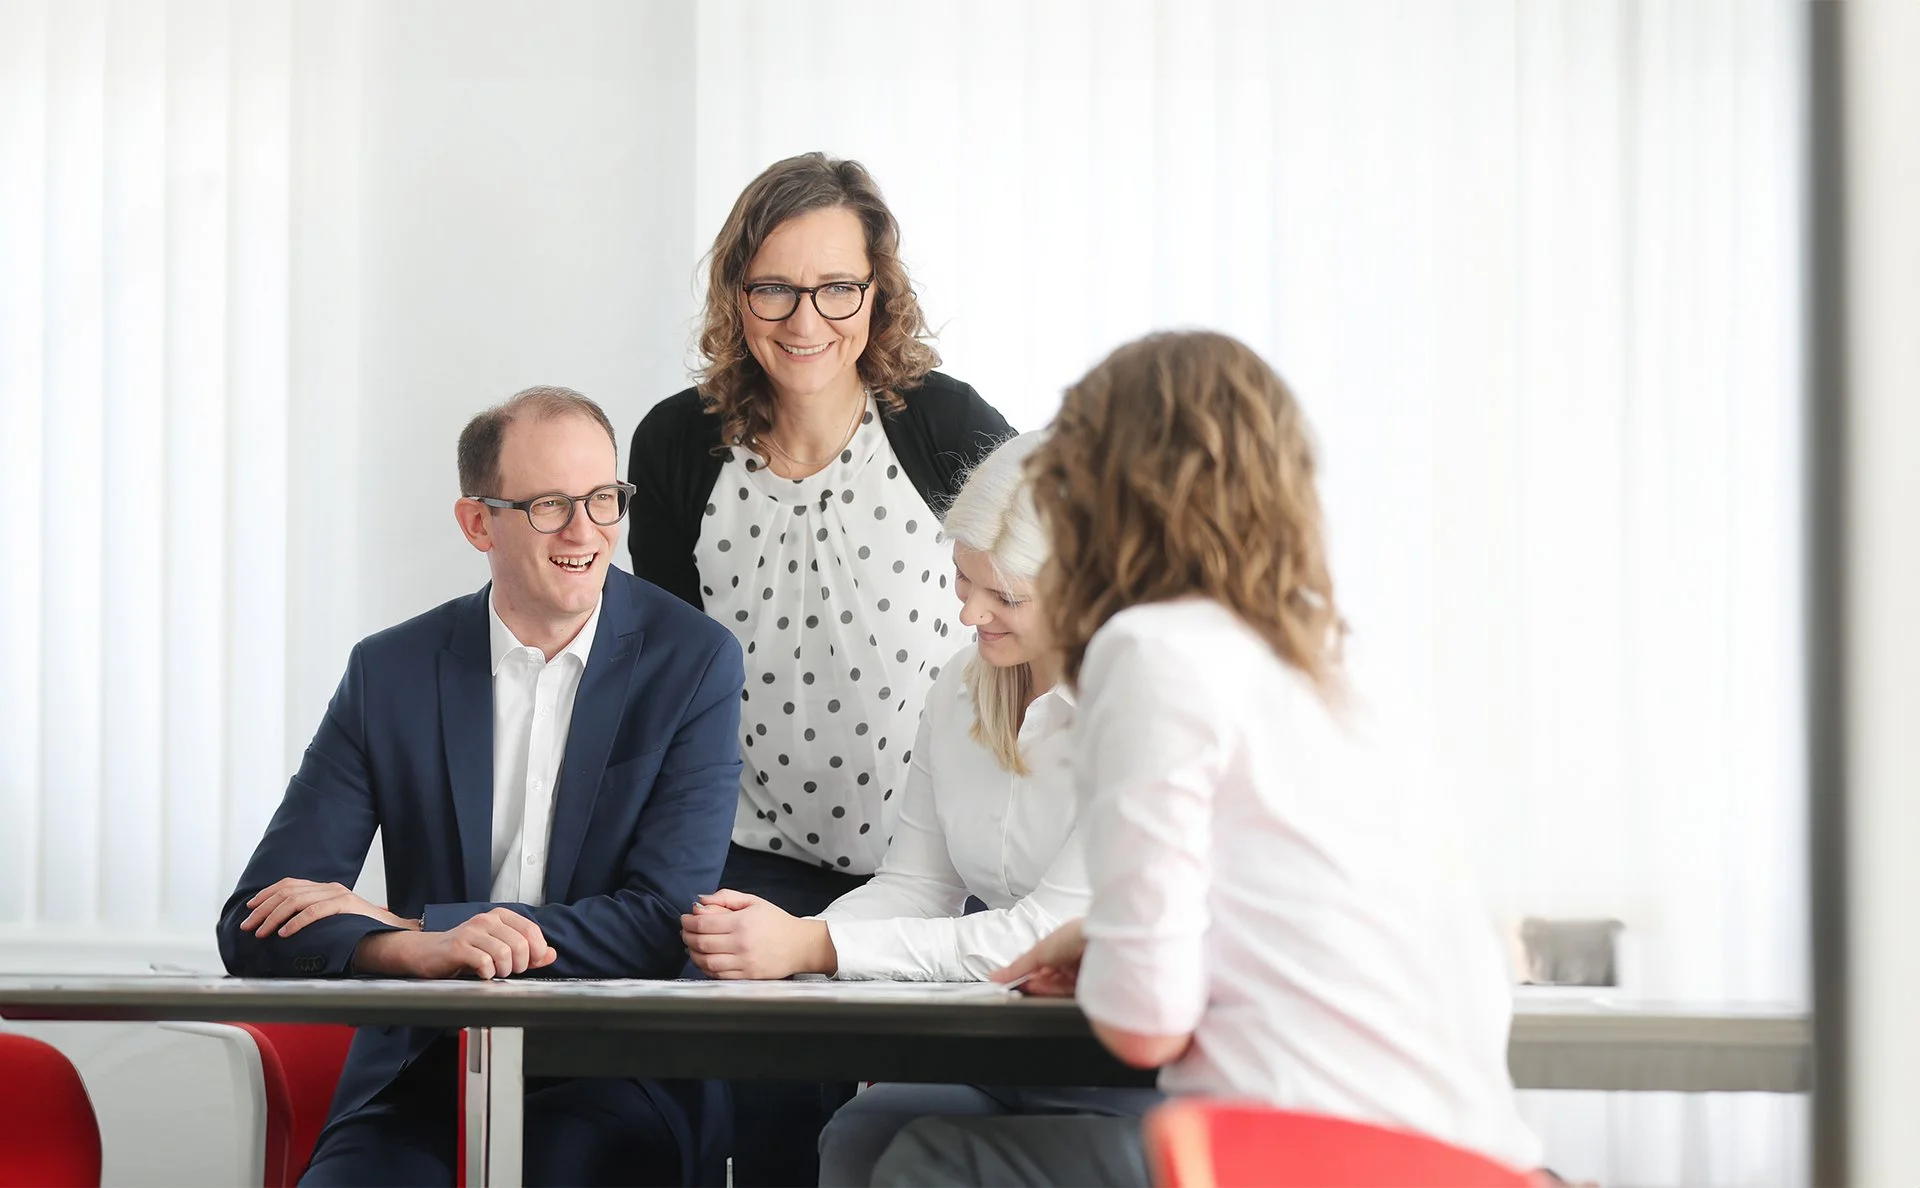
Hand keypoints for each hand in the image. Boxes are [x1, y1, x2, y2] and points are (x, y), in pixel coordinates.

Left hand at [242, 878, 415, 938]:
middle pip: (287, 891)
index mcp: (325, 888)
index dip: (266, 894)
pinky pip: (314, 911)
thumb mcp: (332, 920)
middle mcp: (329, 887)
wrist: (392, 932)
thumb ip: (313, 917)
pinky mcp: (346, 905)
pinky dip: (295, 922)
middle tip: (247, 926)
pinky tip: (284, 934)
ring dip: (273, 917)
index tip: (250, 908)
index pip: (288, 884)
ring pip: (296, 901)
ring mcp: (338, 894)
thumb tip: (282, 928)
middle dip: (263, 909)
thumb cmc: (360, 931)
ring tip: (261, 933)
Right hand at [353, 908, 556, 978]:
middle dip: (520, 964)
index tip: (531, 963)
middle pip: (520, 943)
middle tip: (510, 971)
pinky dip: (487, 973)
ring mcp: (471, 932)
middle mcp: (486, 920)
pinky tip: (481, 974)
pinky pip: (484, 962)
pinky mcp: (458, 947)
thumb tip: (551, 954)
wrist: (426, 953)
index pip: (531, 930)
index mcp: (500, 917)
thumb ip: (526, 951)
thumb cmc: (463, 951)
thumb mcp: (497, 948)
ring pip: (504, 952)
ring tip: (495, 973)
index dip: (537, 950)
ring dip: (504, 970)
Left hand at [680, 889, 835, 978]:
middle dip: (687, 936)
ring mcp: (743, 963)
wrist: (800, 945)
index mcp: (742, 922)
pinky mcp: (746, 977)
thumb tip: (701, 901)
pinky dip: (705, 968)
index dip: (688, 921)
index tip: (685, 919)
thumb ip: (726, 897)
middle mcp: (741, 944)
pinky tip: (704, 960)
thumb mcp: (754, 901)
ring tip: (692, 946)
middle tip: (685, 932)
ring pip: (706, 962)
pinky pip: (717, 975)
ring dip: (693, 954)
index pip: (704, 923)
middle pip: (701, 943)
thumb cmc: (776, 922)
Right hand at [992, 918, 1085, 996]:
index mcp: (1059, 945)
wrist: (1100, 943)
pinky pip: (1065, 993)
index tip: (1010, 981)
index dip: (1023, 973)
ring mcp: (1077, 971)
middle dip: (1031, 983)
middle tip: (1016, 988)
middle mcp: (1069, 958)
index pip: (1037, 963)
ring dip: (1039, 989)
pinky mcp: (1085, 985)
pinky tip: (1040, 993)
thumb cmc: (1074, 935)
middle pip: (1045, 976)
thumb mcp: (1039, 950)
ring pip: (1054, 986)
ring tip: (1025, 990)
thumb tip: (996, 975)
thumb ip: (1018, 966)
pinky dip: (1051, 993)